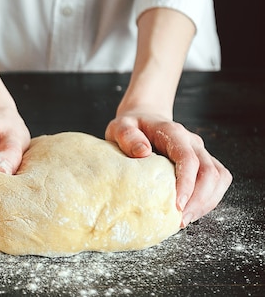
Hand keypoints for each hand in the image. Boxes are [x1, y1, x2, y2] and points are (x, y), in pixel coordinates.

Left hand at [105, 111, 231, 227]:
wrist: (144, 118)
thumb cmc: (131, 126)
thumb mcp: (120, 127)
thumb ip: (128, 137)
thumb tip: (143, 152)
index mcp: (174, 133)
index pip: (189, 159)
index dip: (187, 184)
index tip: (177, 205)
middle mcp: (192, 142)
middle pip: (210, 172)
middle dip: (198, 200)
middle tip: (180, 220)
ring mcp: (201, 152)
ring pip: (218, 178)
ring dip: (206, 202)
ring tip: (185, 220)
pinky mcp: (203, 162)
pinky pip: (217, 182)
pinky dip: (208, 199)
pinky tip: (192, 212)